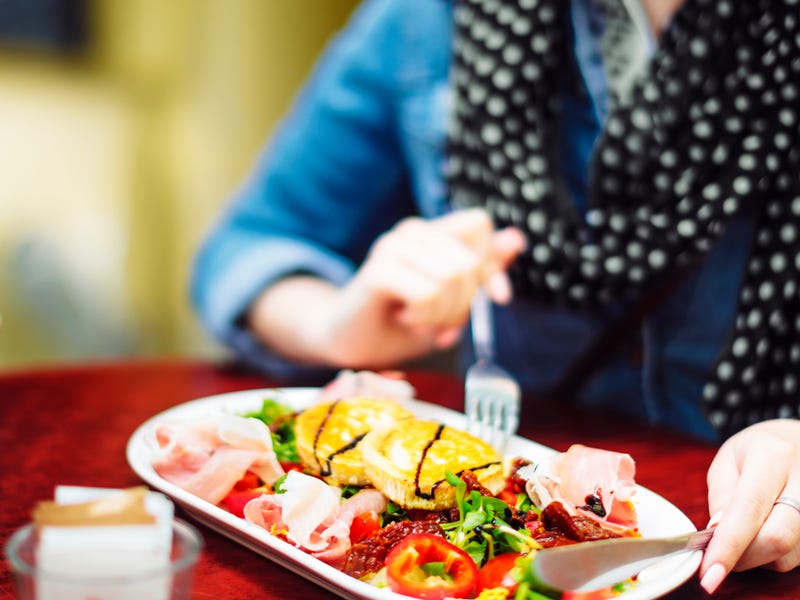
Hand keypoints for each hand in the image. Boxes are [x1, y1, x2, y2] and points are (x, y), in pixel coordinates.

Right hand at [247, 209, 525, 368]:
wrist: (349, 342)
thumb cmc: (401, 321)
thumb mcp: (452, 299)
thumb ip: (482, 270)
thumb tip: (516, 238)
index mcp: (431, 232)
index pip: (479, 224)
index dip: (492, 265)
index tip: (495, 299)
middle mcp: (411, 231)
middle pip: (469, 262)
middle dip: (464, 304)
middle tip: (439, 321)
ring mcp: (392, 247)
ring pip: (453, 278)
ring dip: (443, 314)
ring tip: (419, 319)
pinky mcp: (377, 270)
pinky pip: (427, 294)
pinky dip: (423, 318)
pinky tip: (404, 318)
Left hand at [699, 418, 799, 593]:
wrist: (799, 441)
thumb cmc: (758, 450)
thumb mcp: (728, 460)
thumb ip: (722, 496)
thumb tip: (715, 534)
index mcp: (773, 457)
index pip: (749, 509)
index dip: (727, 546)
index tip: (708, 575)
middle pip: (776, 539)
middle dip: (741, 558)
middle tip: (716, 558)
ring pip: (788, 555)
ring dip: (757, 556)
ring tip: (745, 532)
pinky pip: (798, 557)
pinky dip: (773, 555)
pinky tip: (764, 532)